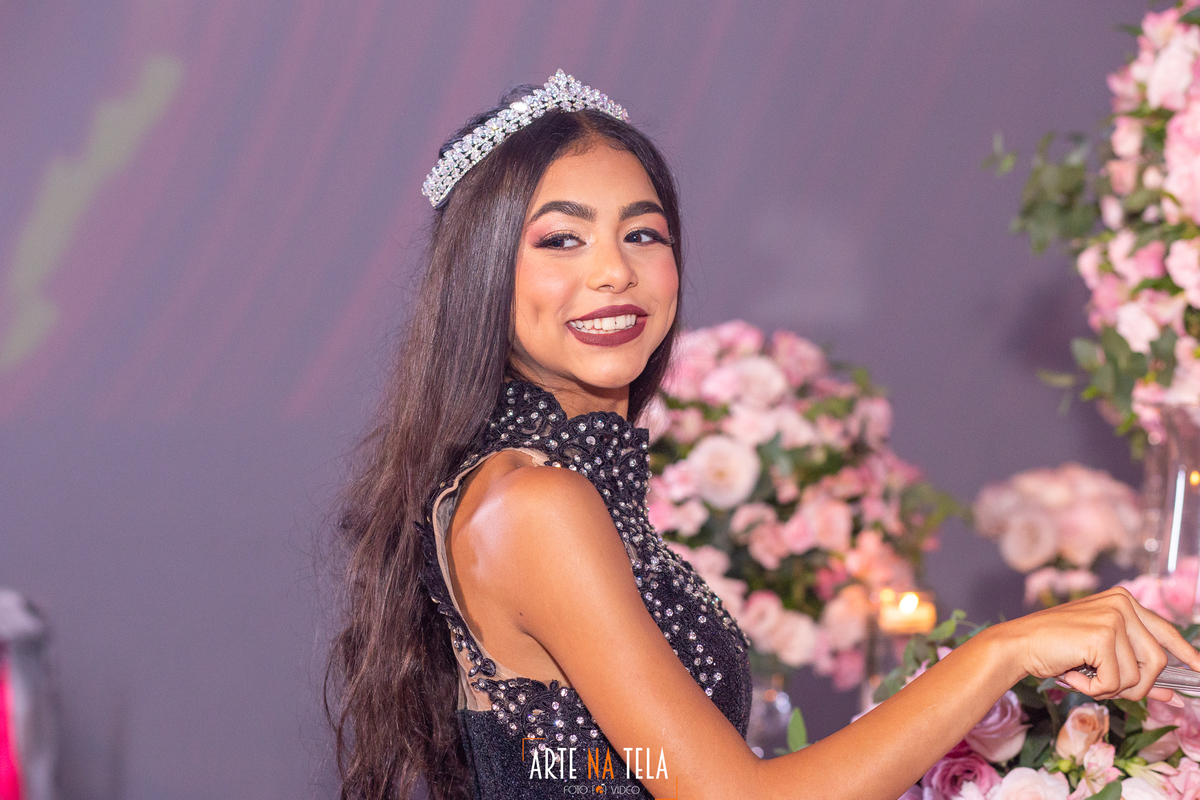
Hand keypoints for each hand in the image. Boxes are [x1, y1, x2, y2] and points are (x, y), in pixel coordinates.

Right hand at [994, 586, 1199, 702]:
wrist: (1017, 644)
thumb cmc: (1054, 648)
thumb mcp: (1100, 656)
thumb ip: (1136, 669)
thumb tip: (1172, 695)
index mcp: (1123, 601)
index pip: (1166, 631)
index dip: (1187, 654)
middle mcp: (1123, 604)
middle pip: (1158, 661)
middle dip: (1136, 685)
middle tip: (1105, 686)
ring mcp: (1114, 617)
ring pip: (1138, 675)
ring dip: (1112, 688)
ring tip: (1084, 676)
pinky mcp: (1102, 635)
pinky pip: (1116, 681)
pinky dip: (1094, 688)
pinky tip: (1073, 673)